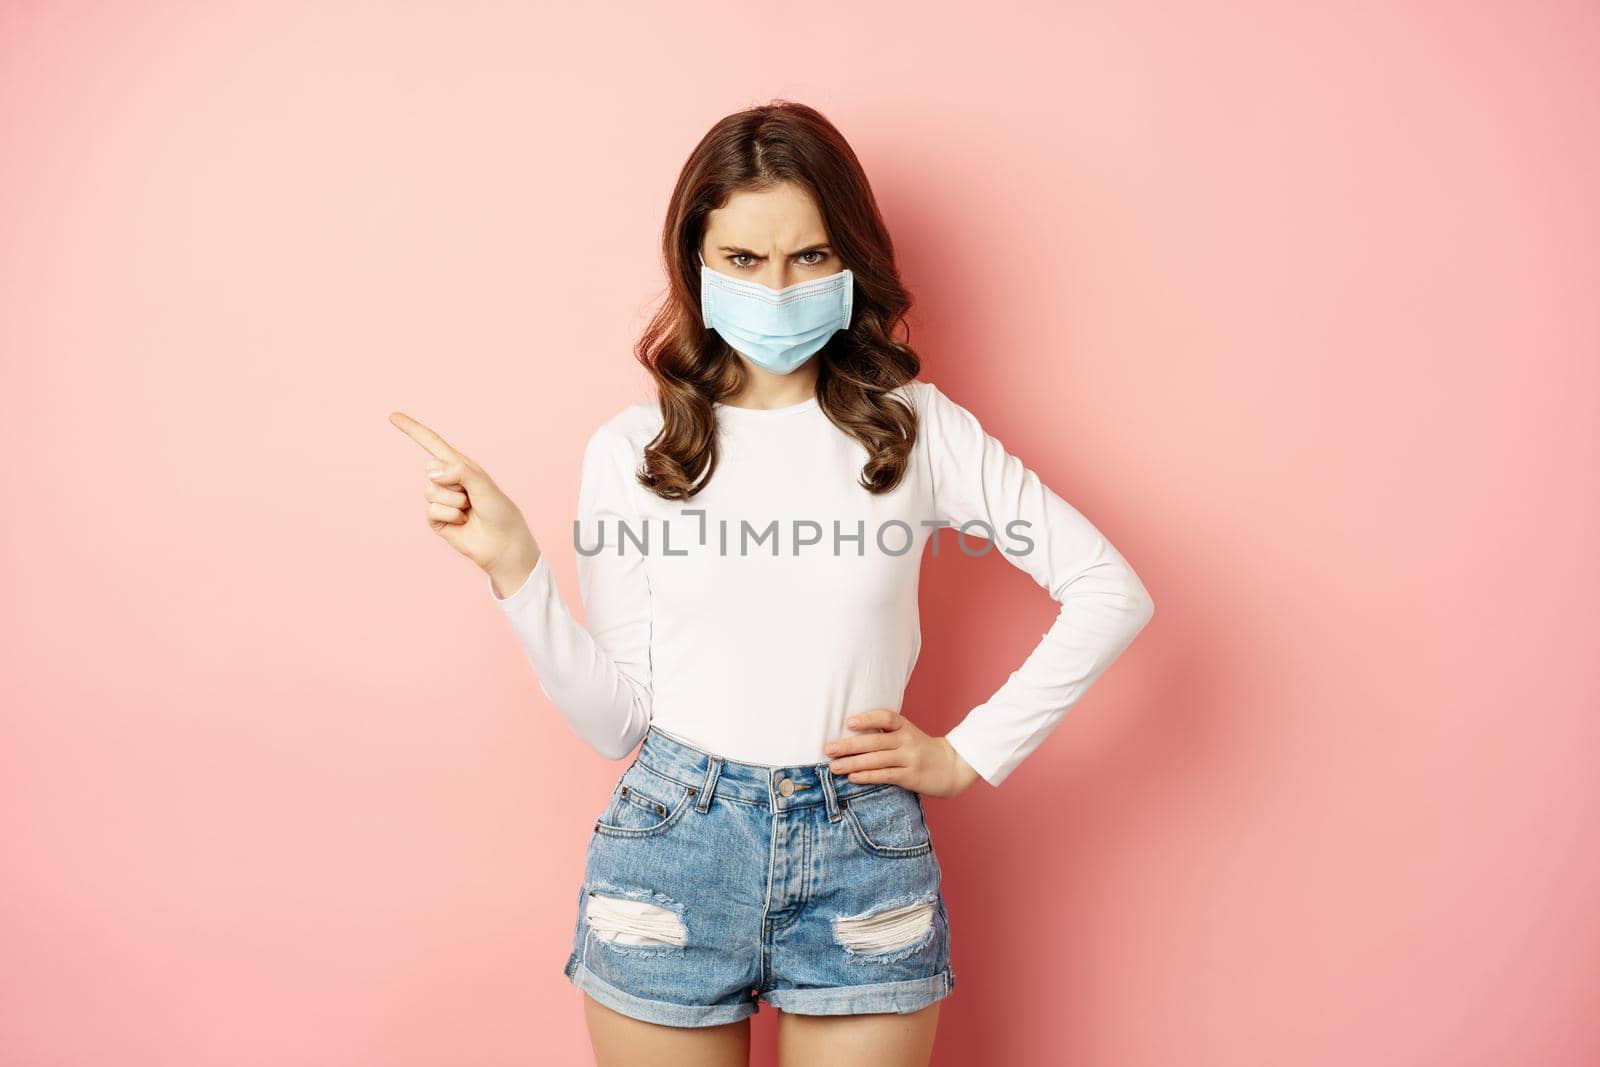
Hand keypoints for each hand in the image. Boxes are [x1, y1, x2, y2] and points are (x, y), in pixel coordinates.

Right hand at [389, 410, 540, 590]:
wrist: (502, 542)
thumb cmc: (498, 510)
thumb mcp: (482, 483)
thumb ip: (458, 470)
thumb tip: (431, 472)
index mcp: (460, 465)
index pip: (432, 443)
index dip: (413, 429)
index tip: (392, 415)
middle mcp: (448, 479)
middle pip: (431, 469)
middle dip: (453, 482)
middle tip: (472, 495)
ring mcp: (440, 499)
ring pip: (431, 491)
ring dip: (454, 501)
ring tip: (469, 509)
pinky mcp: (436, 518)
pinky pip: (431, 510)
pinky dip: (450, 515)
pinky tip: (462, 522)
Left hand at [823, 708, 985, 797]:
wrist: (952, 766)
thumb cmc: (921, 749)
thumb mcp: (907, 734)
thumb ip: (885, 733)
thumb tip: (849, 734)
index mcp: (904, 726)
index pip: (885, 718)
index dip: (867, 719)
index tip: (848, 722)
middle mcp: (907, 740)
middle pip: (874, 741)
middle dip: (849, 745)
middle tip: (828, 748)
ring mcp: (909, 759)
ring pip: (877, 760)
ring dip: (852, 763)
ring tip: (833, 767)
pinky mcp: (910, 777)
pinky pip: (885, 776)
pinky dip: (867, 777)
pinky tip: (852, 777)